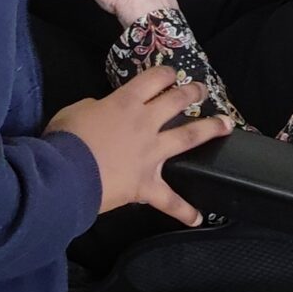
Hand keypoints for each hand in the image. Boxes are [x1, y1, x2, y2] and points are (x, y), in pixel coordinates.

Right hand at [47, 66, 230, 224]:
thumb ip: (94, 108)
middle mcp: (145, 124)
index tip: (171, 74)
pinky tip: (198, 217)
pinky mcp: (147, 184)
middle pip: (176, 101)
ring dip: (209, 129)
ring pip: (187, 137)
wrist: (65, 174)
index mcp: (125, 103)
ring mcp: (151, 154)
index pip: (153, 80)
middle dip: (192, 92)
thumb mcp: (75, 111)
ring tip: (227, 125)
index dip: (165, 74)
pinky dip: (184, 210)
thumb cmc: (66, 139)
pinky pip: (169, 199)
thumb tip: (102, 111)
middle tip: (202, 89)